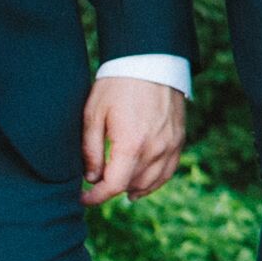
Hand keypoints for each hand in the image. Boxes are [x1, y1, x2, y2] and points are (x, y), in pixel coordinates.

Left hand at [80, 74, 186, 204]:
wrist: (150, 62)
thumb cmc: (117, 86)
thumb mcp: (94, 115)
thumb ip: (91, 150)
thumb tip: (91, 178)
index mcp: (131, 144)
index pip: (114, 185)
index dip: (96, 197)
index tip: (83, 198)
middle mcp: (155, 149)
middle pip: (132, 185)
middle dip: (111, 190)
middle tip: (94, 187)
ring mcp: (170, 145)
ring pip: (151, 182)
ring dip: (132, 188)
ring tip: (117, 189)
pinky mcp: (179, 140)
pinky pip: (168, 171)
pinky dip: (154, 181)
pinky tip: (141, 184)